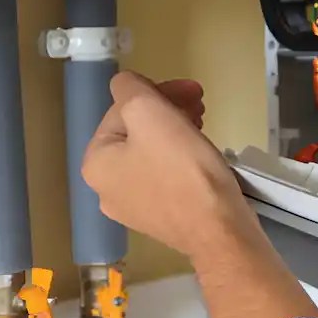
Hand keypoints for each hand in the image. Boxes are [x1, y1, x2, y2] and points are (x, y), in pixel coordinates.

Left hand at [82, 71, 263, 261]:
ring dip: (177, 134)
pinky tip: (203, 160)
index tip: (193, 90)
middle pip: (136, 134)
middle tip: (201, 106)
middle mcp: (107, 190)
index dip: (157, 92)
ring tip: (205, 129)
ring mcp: (135, 210)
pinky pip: (168, 179)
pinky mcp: (164, 222)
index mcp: (96, 164)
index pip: (121, 110)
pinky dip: (183, 161)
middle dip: (168, 112)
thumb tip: (127, 86)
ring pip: (153, 156)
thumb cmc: (184, 170)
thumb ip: (130, 88)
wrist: (221, 232)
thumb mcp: (150, 112)